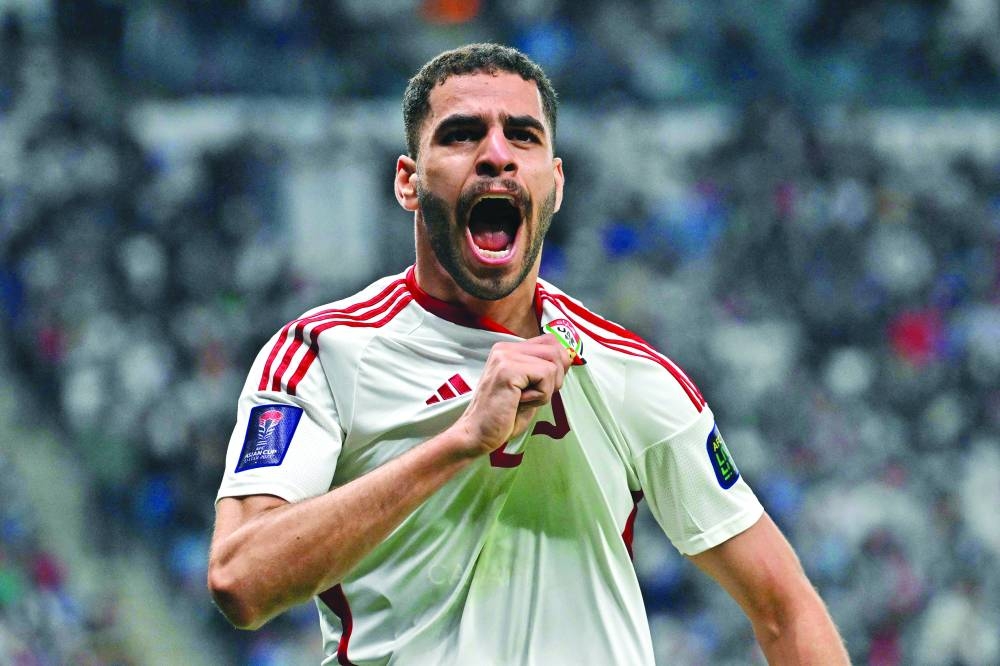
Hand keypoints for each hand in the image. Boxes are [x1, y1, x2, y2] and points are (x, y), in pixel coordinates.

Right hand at [453, 334, 571, 456]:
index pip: (550, 341)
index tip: (546, 385)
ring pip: (553, 363)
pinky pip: (545, 375)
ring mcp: (505, 357)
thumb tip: (570, 358)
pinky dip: (540, 395)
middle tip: (535, 396)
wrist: (477, 435)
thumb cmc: (503, 417)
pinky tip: (519, 402)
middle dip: (556, 378)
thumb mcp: (530, 388)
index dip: (559, 364)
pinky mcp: (507, 369)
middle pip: (556, 349)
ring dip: (547, 388)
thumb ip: (545, 371)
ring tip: (524, 399)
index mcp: (509, 350)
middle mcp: (505, 348)